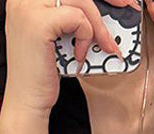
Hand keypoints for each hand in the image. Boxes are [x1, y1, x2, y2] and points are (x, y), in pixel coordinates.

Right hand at [3, 0, 136, 116]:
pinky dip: (87, 36)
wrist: (27, 102)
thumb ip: (68, 13)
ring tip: (104, 45)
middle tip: (126, 6)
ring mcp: (28, 8)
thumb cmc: (41, 71)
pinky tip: (79, 56)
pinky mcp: (39, 23)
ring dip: (98, 24)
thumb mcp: (55, 34)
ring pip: (80, 0)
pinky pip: (78, 18)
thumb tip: (104, 2)